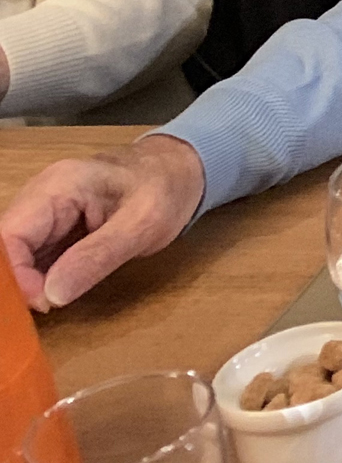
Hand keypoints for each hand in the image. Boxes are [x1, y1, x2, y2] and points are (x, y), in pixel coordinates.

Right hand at [1, 134, 204, 310]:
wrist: (182, 171)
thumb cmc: (167, 189)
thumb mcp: (143, 224)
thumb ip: (98, 256)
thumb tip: (51, 296)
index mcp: (59, 186)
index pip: (10, 234)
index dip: (15, 275)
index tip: (44, 303)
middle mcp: (43, 197)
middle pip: (7, 246)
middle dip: (16, 283)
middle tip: (42, 312)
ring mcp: (47, 213)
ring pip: (16, 255)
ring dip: (25, 284)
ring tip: (45, 309)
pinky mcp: (55, 229)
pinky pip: (33, 258)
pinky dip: (37, 280)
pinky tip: (50, 298)